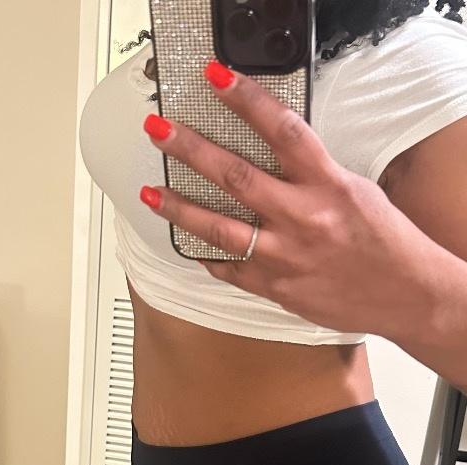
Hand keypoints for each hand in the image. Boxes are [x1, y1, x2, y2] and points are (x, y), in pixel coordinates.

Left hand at [141, 60, 432, 339]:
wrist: (405, 294)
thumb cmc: (385, 242)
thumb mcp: (355, 191)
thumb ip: (313, 175)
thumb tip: (277, 158)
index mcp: (327, 185)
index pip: (281, 130)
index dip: (245, 100)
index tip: (216, 78)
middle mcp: (302, 218)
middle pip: (236, 176)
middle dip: (191, 150)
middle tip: (160, 133)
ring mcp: (286, 256)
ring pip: (221, 230)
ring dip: (181, 209)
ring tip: (153, 193)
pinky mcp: (278, 288)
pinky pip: (233, 270)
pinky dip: (210, 258)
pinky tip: (193, 247)